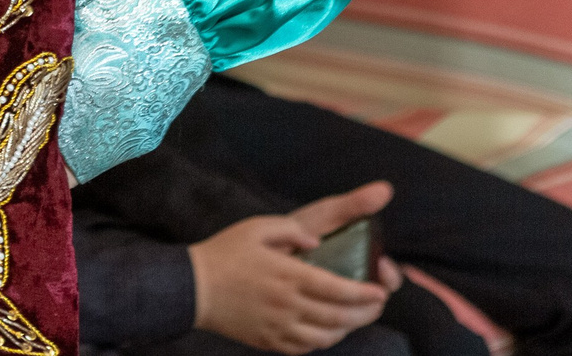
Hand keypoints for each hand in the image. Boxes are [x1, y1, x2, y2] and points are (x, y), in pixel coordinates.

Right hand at [188, 181, 398, 353]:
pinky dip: (324, 341)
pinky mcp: (269, 341)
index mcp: (288, 275)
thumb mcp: (255, 227)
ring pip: (326, 336)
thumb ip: (290, 228)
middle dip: (366, 312)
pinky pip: (305, 347)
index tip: (380, 291)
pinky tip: (327, 330)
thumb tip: (318, 241)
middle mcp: (288, 304)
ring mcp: (279, 326)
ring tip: (355, 317)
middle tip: (377, 304)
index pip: (338, 289)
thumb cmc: (224, 253)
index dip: (364, 293)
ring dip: (348, 329)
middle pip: (339, 317)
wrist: (192, 287)